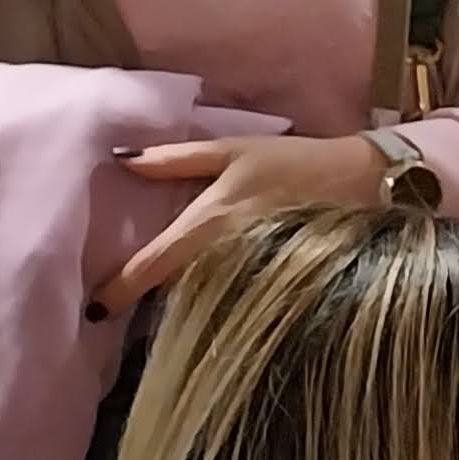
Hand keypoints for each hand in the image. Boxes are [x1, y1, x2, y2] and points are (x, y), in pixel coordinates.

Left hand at [97, 132, 393, 314]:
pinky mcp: (273, 285)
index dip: (120, 290)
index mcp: (210, 221)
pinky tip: (204, 300)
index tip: (93, 310)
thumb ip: (176, 158)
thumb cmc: (294, 161)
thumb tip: (122, 160)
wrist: (365, 184)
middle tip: (115, 306)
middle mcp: (227, 255)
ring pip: (201, 299)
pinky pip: (231, 299)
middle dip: (145, 300)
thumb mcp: (232, 149)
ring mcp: (252, 276)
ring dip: (177, 302)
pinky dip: (211, 301)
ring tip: (153, 305)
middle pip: (173, 291)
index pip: (154, 265)